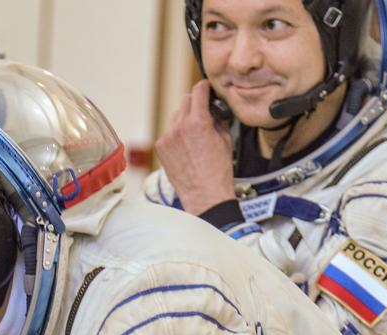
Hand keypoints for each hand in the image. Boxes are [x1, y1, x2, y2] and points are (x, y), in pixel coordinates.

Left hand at [154, 80, 236, 215]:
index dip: (204, 87)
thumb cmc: (218, 171)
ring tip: (194, 134)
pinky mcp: (161, 147)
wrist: (205, 195)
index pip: (198, 91)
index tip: (206, 88)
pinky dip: (176, 134)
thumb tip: (214, 109)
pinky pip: (169, 132)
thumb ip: (218, 119)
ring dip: (185, 119)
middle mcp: (179, 126)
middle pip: (186, 101)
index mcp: (198, 122)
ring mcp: (167, 137)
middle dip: (195, 103)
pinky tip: (185, 147)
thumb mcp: (225, 139)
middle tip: (203, 112)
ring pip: (176, 116)